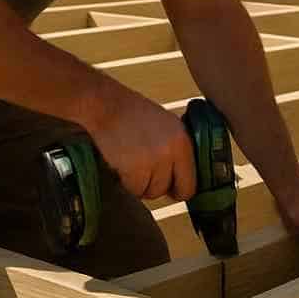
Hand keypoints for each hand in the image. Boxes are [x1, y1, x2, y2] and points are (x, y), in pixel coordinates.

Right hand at [86, 87, 195, 201]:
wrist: (107, 105)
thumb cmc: (133, 115)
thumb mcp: (167, 126)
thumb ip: (176, 151)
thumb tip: (178, 179)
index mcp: (184, 141)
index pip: (191, 183)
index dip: (178, 188)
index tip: (169, 189)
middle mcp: (172, 151)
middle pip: (170, 189)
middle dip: (157, 187)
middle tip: (145, 177)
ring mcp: (154, 160)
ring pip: (152, 191)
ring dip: (140, 184)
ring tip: (131, 165)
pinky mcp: (135, 168)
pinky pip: (135, 189)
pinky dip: (127, 182)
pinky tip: (123, 166)